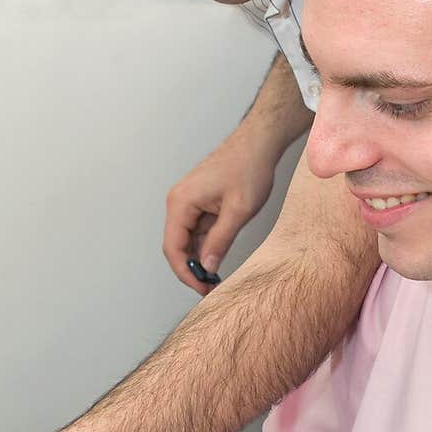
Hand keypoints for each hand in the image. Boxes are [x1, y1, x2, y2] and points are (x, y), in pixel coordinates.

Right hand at [163, 121, 277, 291]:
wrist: (258, 143)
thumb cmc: (248, 167)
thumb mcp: (238, 211)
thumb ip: (220, 241)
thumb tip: (207, 267)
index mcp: (181, 202)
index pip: (173, 248)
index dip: (185, 273)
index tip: (202, 288)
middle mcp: (179, 202)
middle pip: (176, 246)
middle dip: (190, 269)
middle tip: (210, 288)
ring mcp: (188, 202)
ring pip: (186, 240)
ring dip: (198, 259)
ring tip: (215, 278)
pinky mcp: (199, 202)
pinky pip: (196, 230)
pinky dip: (204, 247)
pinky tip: (217, 260)